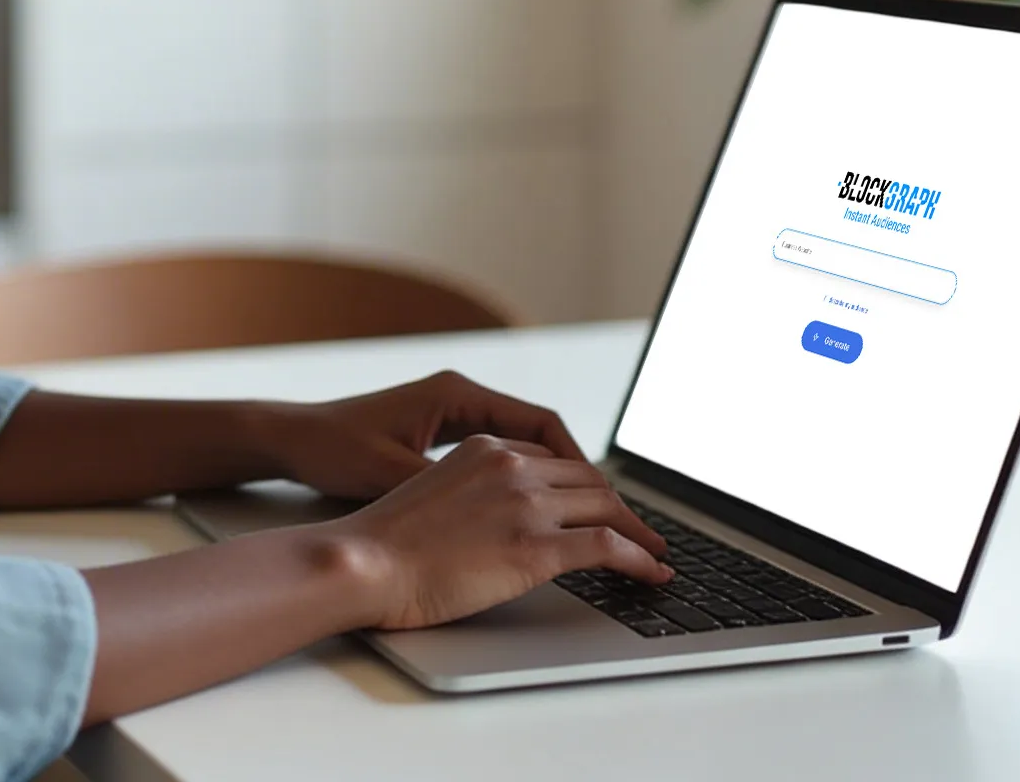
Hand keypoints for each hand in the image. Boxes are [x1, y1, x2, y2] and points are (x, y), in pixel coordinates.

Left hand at [254, 369, 589, 500]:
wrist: (292, 438)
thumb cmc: (335, 448)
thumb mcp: (393, 470)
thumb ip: (447, 486)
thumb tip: (499, 512)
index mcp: (458, 394)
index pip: (543, 423)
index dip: (579, 463)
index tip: (605, 500)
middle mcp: (461, 398)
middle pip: (543, 434)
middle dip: (578, 475)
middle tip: (609, 518)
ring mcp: (452, 416)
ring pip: (525, 447)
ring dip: (554, 481)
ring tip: (583, 523)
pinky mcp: (440, 437)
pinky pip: (500, 459)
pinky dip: (524, 484)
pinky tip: (533, 519)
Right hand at [326, 435, 671, 630]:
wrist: (363, 562)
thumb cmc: (382, 541)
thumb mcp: (426, 490)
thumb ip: (470, 490)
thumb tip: (495, 518)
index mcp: (483, 447)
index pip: (553, 459)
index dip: (584, 485)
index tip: (599, 504)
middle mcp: (511, 465)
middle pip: (588, 480)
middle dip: (620, 506)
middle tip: (641, 532)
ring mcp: (526, 503)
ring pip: (607, 507)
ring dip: (641, 534)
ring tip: (657, 554)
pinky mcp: (537, 546)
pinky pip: (609, 546)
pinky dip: (641, 559)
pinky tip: (653, 574)